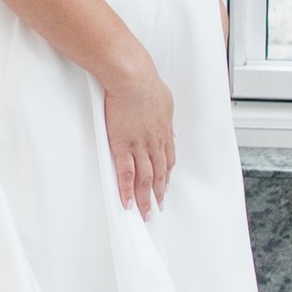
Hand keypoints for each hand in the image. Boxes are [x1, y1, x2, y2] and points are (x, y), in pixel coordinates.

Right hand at [102, 44, 173, 215]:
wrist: (132, 79)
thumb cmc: (145, 83)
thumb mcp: (165, 100)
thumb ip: (165, 113)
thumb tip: (166, 119)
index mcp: (164, 131)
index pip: (168, 159)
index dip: (167, 175)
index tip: (165, 184)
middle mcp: (155, 142)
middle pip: (159, 174)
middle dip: (159, 192)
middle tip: (158, 206)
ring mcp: (139, 146)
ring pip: (145, 179)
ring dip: (146, 198)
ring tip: (145, 212)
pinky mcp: (123, 146)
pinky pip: (126, 174)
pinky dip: (127, 191)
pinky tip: (127, 202)